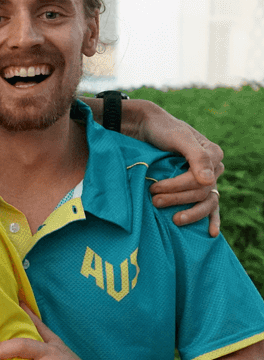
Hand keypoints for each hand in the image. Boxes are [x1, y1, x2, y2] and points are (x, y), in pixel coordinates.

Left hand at [127, 98, 223, 236]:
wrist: (147, 127)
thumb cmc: (162, 130)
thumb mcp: (178, 137)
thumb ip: (196, 156)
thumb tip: (209, 182)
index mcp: (213, 154)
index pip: (200, 180)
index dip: (177, 186)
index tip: (154, 187)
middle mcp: (213, 168)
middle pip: (201, 192)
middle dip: (177, 199)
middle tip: (154, 201)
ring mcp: (205, 179)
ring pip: (205, 202)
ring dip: (190, 212)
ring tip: (173, 219)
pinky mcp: (195, 187)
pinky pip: (210, 206)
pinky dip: (211, 219)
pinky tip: (210, 232)